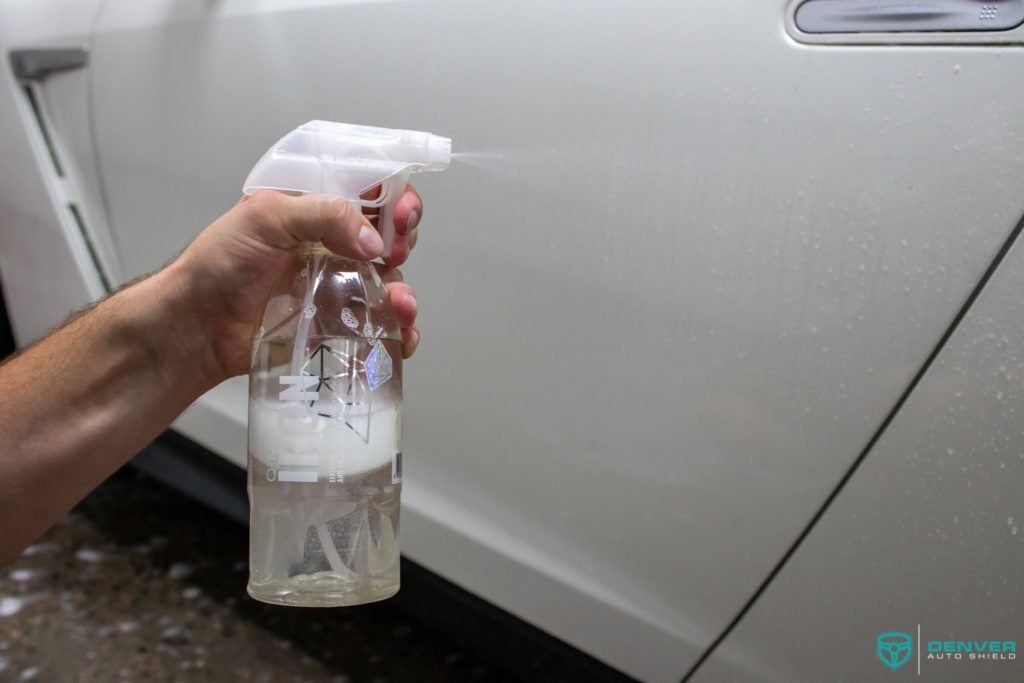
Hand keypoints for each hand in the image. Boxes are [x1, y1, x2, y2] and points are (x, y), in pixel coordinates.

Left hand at [171, 187, 422, 380]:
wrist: (198, 326)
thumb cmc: (219, 264)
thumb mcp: (265, 217)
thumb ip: (322, 214)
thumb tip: (374, 241)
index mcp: (318, 208)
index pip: (372, 190)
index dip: (396, 196)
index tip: (401, 214)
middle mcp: (334, 244)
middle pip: (391, 236)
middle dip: (405, 243)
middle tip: (394, 255)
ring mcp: (339, 286)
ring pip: (392, 284)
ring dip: (404, 293)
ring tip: (400, 305)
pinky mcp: (339, 325)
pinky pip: (381, 327)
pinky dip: (400, 332)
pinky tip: (402, 336)